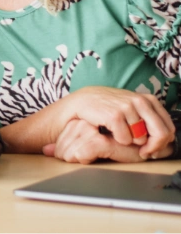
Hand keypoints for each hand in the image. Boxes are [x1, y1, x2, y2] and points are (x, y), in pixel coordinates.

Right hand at [58, 86, 173, 157]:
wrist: (83, 100)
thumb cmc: (109, 107)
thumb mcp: (134, 109)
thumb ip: (150, 121)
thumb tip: (165, 145)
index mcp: (149, 100)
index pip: (169, 128)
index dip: (163, 143)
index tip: (152, 148)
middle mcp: (140, 101)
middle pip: (161, 134)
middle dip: (153, 148)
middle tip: (143, 152)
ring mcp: (127, 107)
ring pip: (141, 139)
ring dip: (131, 142)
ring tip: (120, 133)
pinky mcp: (115, 115)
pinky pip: (125, 139)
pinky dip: (118, 140)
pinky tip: (110, 131)